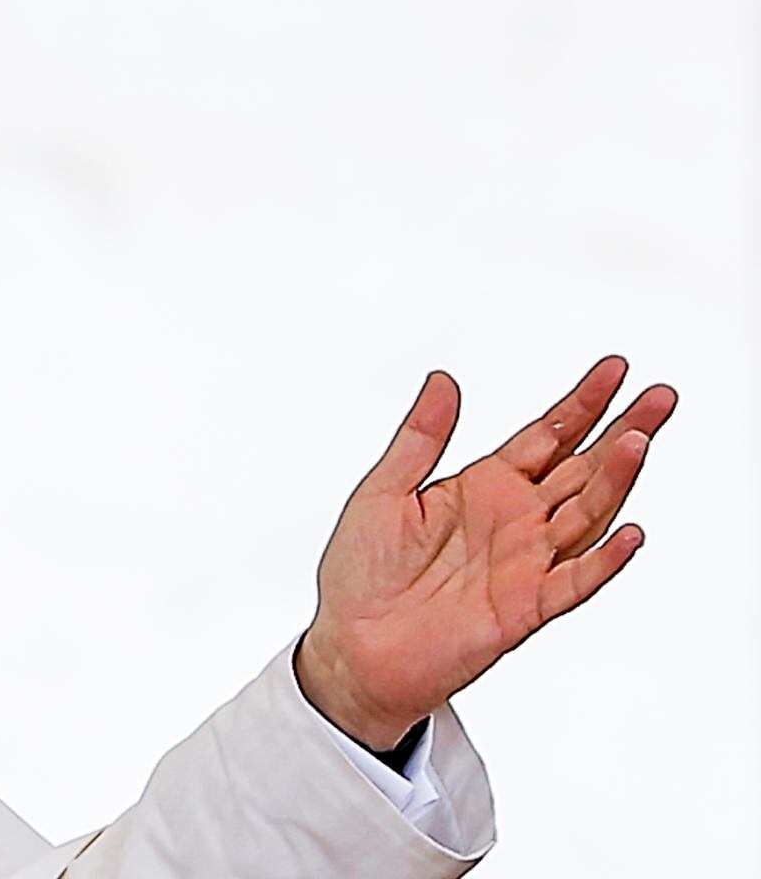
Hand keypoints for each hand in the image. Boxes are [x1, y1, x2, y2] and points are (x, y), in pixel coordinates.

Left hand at [295, 357, 675, 752]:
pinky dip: (603, 560)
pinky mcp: (525, 608)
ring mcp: (526, 563)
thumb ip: (421, 438)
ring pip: (585, 515)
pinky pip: (574, 582)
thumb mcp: (383, 490)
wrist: (355, 646)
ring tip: (638, 441)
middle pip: (582, 468)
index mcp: (483, 487)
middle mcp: (515, 521)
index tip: (615, 369)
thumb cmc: (363, 573)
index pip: (546, 436)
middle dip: (621, 431)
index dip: (581, 403)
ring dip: (614, 481)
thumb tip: (443, 381)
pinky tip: (627, 534)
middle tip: (659, 397)